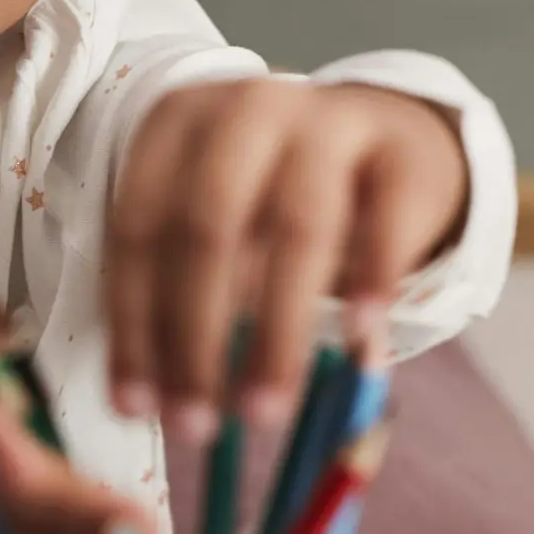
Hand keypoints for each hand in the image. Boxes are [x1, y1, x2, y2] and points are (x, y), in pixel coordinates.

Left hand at [101, 79, 467, 443]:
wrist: (382, 132)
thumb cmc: (271, 196)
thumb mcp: (214, 221)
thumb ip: (178, 288)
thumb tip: (155, 398)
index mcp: (176, 121)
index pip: (137, 226)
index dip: (132, 321)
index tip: (134, 405)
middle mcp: (244, 109)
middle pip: (207, 225)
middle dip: (193, 335)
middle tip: (196, 424)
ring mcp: (327, 120)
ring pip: (296, 227)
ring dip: (275, 333)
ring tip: (263, 411)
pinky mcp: (400, 147)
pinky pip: (385, 219)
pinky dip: (369, 280)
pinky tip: (359, 343)